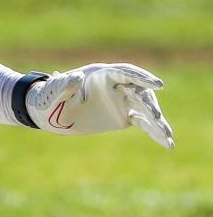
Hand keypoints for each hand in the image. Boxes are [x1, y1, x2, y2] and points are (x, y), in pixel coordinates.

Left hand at [26, 63, 173, 149]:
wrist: (48, 112)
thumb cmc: (49, 96)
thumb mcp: (53, 90)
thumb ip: (64, 84)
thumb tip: (76, 78)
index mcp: (101, 74)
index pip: (127, 72)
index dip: (143, 78)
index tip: (158, 85)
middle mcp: (116, 85)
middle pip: (140, 91)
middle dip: (149, 104)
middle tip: (156, 117)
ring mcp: (122, 101)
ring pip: (145, 109)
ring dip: (158, 122)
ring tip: (168, 136)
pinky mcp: (124, 117)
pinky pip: (143, 123)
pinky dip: (154, 132)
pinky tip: (166, 143)